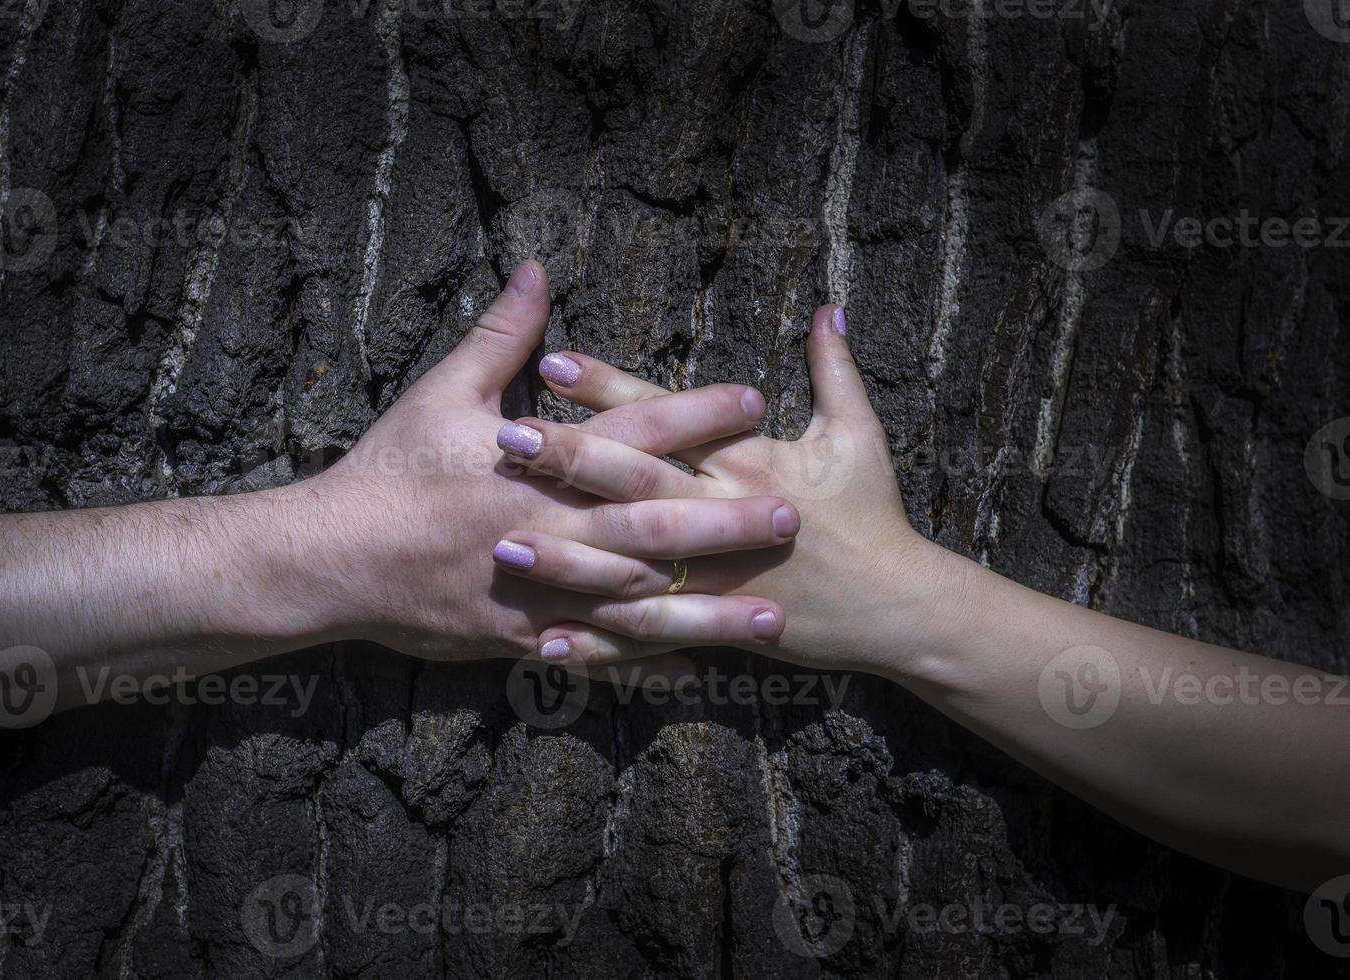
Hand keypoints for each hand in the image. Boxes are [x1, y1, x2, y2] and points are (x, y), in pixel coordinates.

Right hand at [292, 261, 802, 661]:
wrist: (333, 561)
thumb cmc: (389, 470)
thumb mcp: (441, 392)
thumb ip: (501, 335)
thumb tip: (536, 268)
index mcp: (536, 464)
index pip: (631, 432)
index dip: (695, 416)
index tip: (754, 402)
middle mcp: (549, 530)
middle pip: (652, 528)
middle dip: (725, 522)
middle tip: (791, 515)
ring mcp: (539, 592)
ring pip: (638, 606)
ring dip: (708, 611)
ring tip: (772, 618)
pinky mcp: (523, 637)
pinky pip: (597, 656)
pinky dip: (647, 665)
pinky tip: (697, 671)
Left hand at [492, 304, 953, 677]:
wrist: (897, 607)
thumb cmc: (876, 516)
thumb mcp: (861, 434)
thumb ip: (834, 369)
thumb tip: (830, 308)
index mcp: (749, 462)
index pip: (668, 417)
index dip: (612, 390)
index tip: (555, 364)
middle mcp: (723, 515)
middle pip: (636, 483)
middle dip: (569, 460)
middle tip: (505, 437)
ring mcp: (714, 577)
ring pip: (628, 565)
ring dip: (566, 557)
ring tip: (503, 543)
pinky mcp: (713, 624)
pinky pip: (647, 637)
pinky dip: (599, 643)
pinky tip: (545, 642)